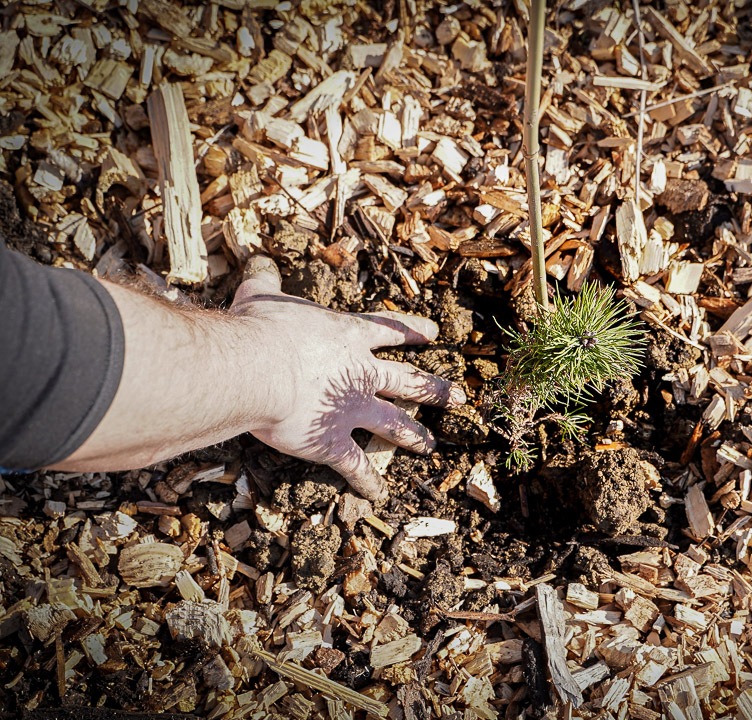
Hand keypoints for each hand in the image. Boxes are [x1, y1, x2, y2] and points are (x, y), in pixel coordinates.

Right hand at [230, 255, 463, 502]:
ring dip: (415, 436)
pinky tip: (379, 493)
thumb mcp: (263, 296)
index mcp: (348, 336)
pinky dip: (367, 481)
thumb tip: (259, 263)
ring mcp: (353, 410)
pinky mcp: (334, 443)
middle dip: (434, 390)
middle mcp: (361, 373)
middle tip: (459, 397)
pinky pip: (355, 465)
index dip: (413, 332)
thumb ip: (266, 281)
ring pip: (394, 424)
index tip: (435, 335)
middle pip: (408, 382)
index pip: (389, 330)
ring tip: (432, 446)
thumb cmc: (261, 329)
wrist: (258, 369)